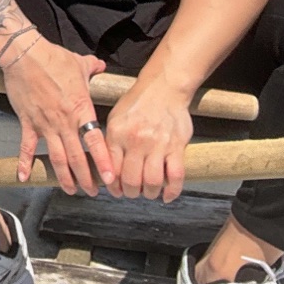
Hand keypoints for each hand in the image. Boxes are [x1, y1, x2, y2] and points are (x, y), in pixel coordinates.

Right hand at [0, 36, 115, 194]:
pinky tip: (24, 177)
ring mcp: (45, 124)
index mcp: (81, 109)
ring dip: (64, 177)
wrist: (24, 54)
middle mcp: (64, 121)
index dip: (103, 162)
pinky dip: (25, 163)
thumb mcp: (78, 62)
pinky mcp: (28, 122)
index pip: (95, 141)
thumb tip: (101, 65)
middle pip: (77, 157)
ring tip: (71, 190)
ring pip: (57, 157)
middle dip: (86, 178)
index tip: (110, 179)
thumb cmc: (52, 58)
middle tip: (93, 191)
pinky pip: (27, 147)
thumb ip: (93, 67)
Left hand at [104, 77, 193, 201]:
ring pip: (153, 182)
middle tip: (134, 192)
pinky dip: (172, 191)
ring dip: (150, 193)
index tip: (117, 191)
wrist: (164, 87)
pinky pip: (176, 176)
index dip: (114, 186)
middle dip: (132, 193)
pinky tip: (167, 196)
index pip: (112, 170)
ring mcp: (157, 145)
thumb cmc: (138, 102)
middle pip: (132, 181)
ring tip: (150, 192)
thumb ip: (110, 142)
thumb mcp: (115, 118)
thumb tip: (107, 167)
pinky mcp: (176, 146)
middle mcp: (136, 141)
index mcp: (117, 134)